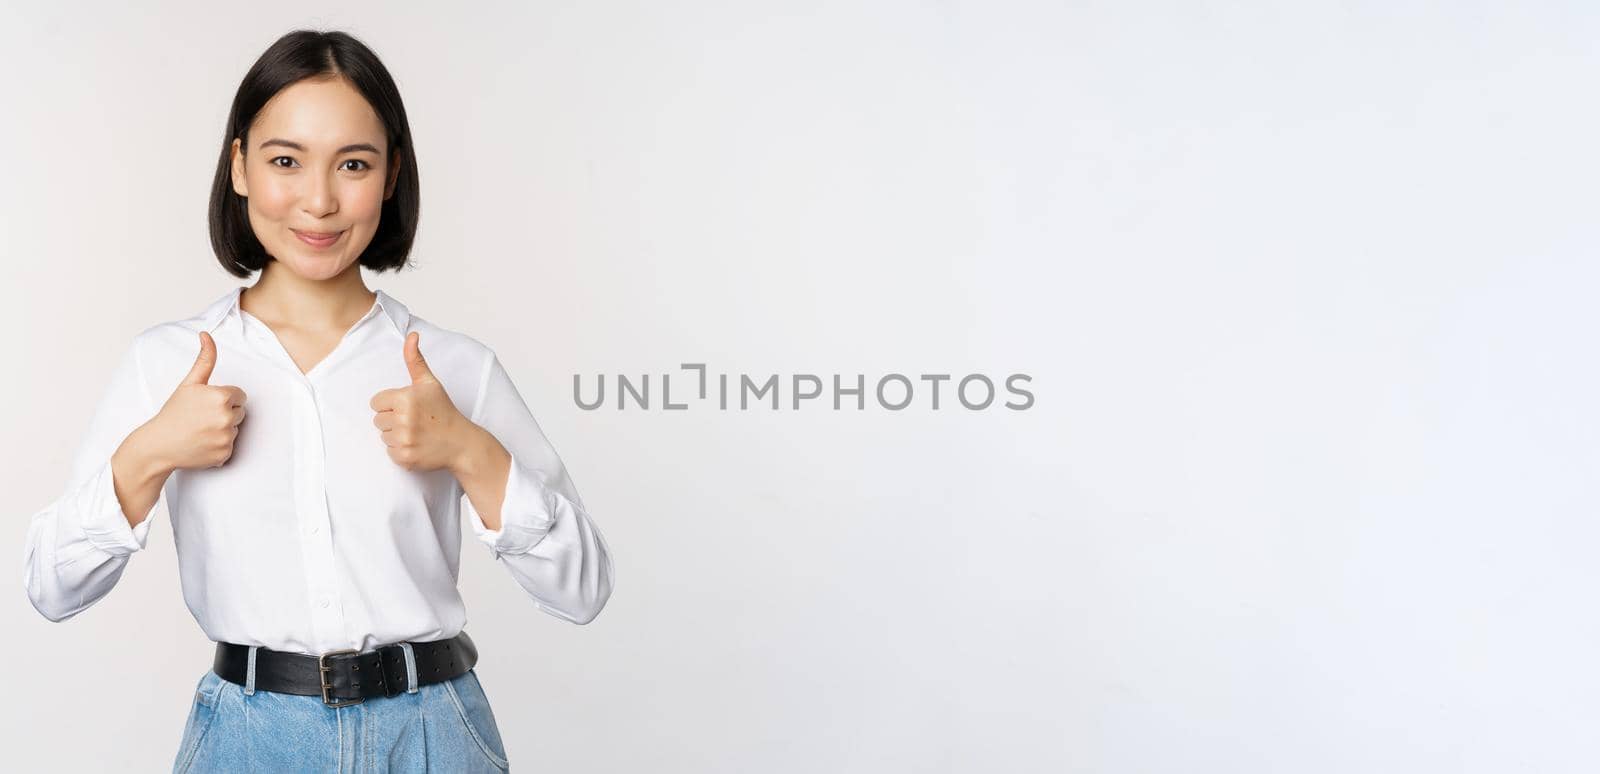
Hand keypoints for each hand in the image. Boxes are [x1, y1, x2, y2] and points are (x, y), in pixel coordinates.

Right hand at [144, 331, 247, 470]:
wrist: (158, 444)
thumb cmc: (173, 412)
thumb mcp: (189, 383)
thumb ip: (204, 359)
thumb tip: (206, 334)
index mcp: (222, 397)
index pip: (240, 395)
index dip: (224, 398)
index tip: (207, 404)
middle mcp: (227, 417)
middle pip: (240, 412)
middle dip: (225, 413)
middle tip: (202, 417)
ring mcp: (226, 438)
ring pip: (236, 429)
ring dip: (222, 429)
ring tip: (200, 430)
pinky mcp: (224, 455)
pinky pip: (230, 446)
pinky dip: (219, 446)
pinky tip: (202, 443)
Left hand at [370, 331, 473, 471]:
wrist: (461, 443)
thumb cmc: (443, 410)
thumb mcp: (430, 383)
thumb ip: (415, 360)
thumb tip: (411, 335)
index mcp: (405, 398)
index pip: (376, 402)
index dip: (390, 404)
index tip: (408, 407)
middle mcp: (403, 419)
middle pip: (378, 420)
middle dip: (393, 420)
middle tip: (415, 421)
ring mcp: (404, 440)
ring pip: (383, 436)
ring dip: (396, 435)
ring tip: (416, 433)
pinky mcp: (405, 457)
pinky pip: (389, 452)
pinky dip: (401, 451)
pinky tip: (417, 445)